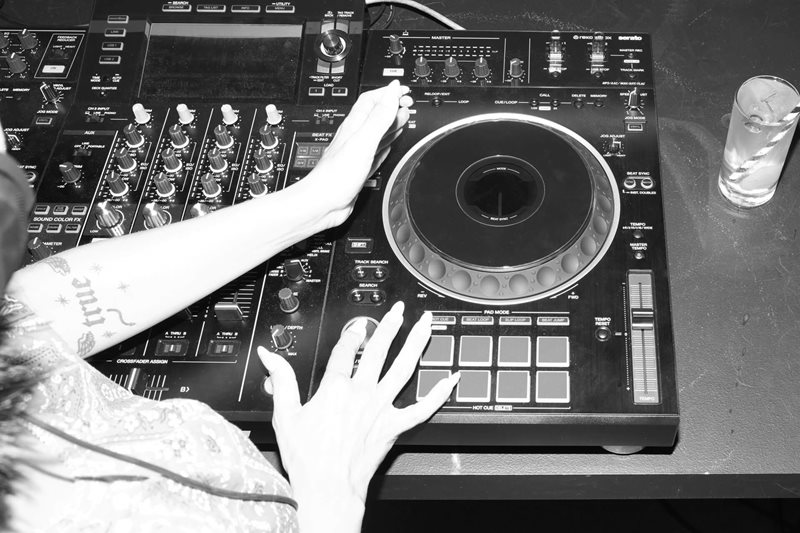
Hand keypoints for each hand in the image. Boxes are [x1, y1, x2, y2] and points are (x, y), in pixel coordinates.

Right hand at [257, 302, 458, 531]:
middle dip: (389, 326)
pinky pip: (422, 409)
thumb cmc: (307, 458)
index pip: (344, 350)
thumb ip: (281, 380)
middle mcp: (362, 394)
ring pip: (404, 369)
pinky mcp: (394, 428)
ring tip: (426, 324)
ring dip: (417, 343)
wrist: (327, 489)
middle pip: (379, 351)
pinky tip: (450, 380)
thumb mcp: (285, 414)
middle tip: (399, 310)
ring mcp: (381, 410)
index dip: (352, 334)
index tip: (359, 324)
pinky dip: (438, 394)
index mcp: (335, 389)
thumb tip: (268, 356)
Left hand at [299, 80, 412, 228]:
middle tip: (407, 103)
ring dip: (391, 123)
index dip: (388, 92)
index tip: (404, 89)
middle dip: (392, 105)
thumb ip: (378, 117)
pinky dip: (385, 145)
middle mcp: (354, 137)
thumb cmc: (335, 175)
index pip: (371, 100)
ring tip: (403, 117)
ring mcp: (356, 153)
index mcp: (354, 127)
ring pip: (376, 132)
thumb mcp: (362, 141)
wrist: (322, 203)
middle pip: (375, 114)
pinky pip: (375, 152)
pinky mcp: (359, 169)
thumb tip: (392, 93)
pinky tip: (388, 146)